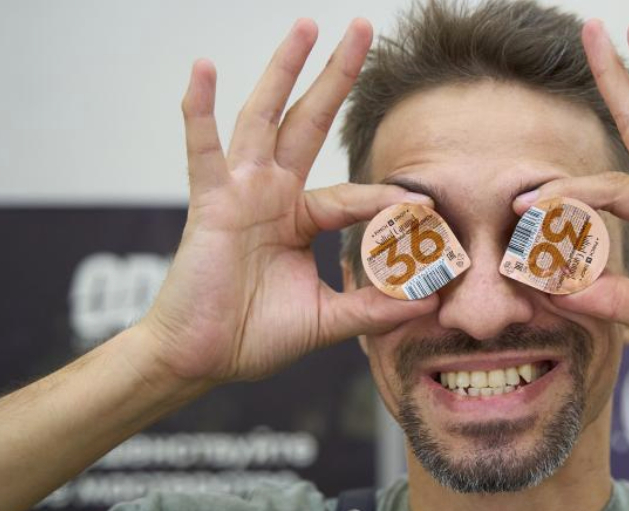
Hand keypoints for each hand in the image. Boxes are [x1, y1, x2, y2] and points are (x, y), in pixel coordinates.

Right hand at [140, 19, 436, 385]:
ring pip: (266, 118)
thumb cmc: (253, 336)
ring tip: (308, 26)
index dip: (390, 203)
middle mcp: (272, 194)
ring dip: (285, 70)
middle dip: (336, 76)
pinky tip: (203, 68)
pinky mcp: (211, 203)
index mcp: (300, 218)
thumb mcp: (327, 320)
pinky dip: (199, 109)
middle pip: (310, 121)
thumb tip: (429, 300)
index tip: (428, 209)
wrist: (202, 358)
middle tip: (362, 27)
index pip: (356, 196)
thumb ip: (373, 308)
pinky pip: (203, 149)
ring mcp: (241, 192)